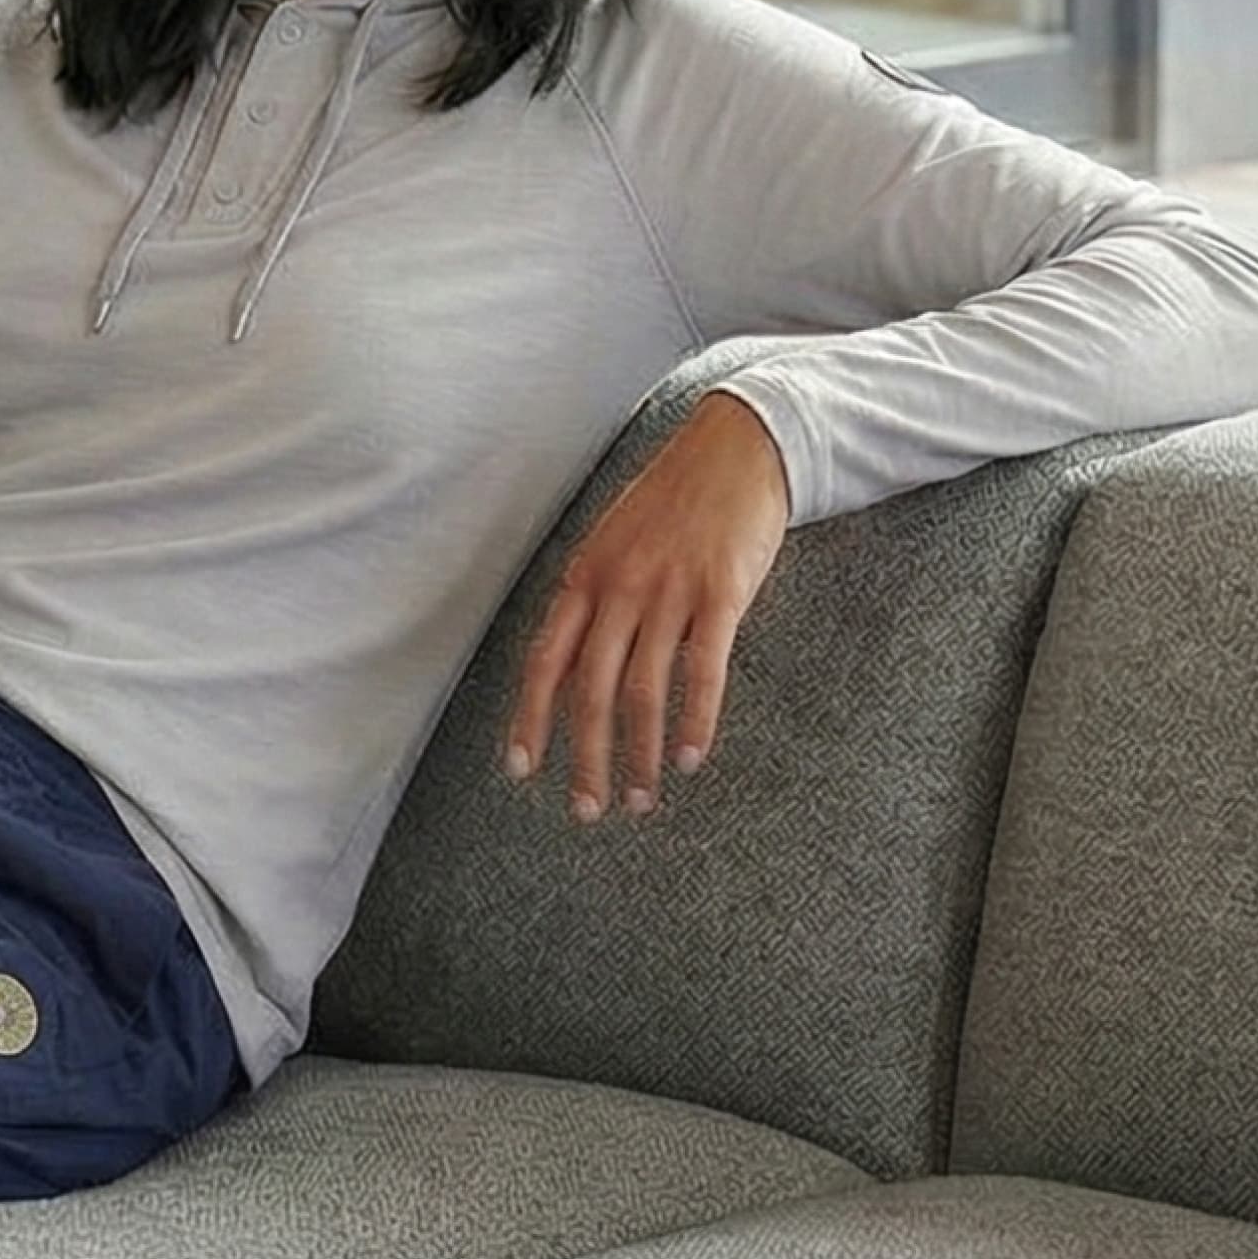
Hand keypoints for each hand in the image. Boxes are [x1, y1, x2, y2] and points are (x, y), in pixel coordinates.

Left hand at [504, 390, 791, 820]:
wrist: (736, 448)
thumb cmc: (673, 505)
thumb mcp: (613, 547)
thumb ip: (593, 607)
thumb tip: (571, 673)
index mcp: (583, 580)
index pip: (544, 663)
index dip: (529, 720)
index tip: (521, 771)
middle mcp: (617, 589)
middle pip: (590, 692)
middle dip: (586, 759)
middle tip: (588, 810)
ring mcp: (668, 591)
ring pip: (643, 691)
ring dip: (639, 754)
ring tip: (642, 799)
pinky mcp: (720, 592)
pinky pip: (702, 669)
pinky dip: (694, 721)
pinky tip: (689, 758)